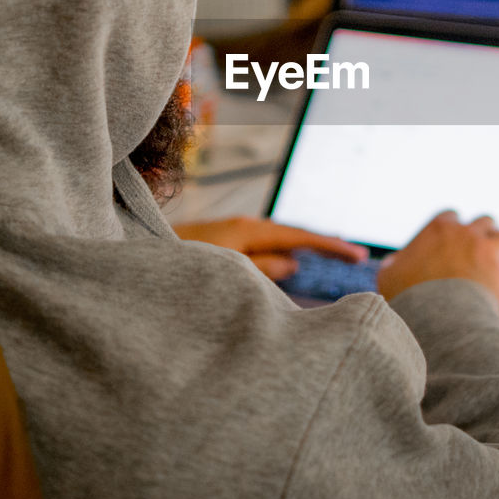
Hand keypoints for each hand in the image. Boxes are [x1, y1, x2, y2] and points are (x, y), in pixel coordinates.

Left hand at [175, 216, 367, 279]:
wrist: (139, 262)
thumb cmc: (180, 266)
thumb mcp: (226, 271)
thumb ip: (262, 268)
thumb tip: (293, 263)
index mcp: (248, 231)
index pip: (300, 236)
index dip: (330, 246)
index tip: (359, 256)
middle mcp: (243, 226)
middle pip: (293, 234)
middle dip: (324, 245)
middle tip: (356, 258)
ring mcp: (231, 233)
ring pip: (277, 240)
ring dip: (304, 248)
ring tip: (332, 259)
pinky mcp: (221, 242)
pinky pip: (263, 245)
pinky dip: (284, 251)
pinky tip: (289, 262)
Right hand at [376, 210, 498, 308]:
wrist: (428, 316)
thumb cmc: (406, 295)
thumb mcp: (388, 274)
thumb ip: (395, 264)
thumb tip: (395, 264)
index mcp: (439, 229)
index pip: (451, 217)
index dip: (454, 229)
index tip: (453, 242)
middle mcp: (466, 235)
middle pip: (484, 222)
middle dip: (484, 235)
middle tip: (481, 254)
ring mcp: (488, 255)